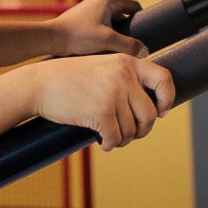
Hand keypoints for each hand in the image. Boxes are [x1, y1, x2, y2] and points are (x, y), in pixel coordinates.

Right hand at [31, 53, 175, 148]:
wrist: (39, 84)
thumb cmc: (69, 79)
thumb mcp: (102, 68)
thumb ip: (125, 79)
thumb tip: (151, 108)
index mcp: (127, 62)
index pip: (164, 79)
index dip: (167, 99)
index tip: (160, 111)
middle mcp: (124, 76)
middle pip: (149, 114)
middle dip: (142, 130)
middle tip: (130, 134)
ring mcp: (113, 94)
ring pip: (132, 129)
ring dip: (123, 139)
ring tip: (111, 138)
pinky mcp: (101, 112)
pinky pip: (115, 137)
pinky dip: (110, 144)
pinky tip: (103, 143)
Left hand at [43, 0, 146, 57]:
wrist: (52, 38)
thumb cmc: (78, 36)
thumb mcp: (107, 41)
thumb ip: (129, 45)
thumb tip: (145, 51)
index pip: (135, 6)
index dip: (142, 21)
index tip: (144, 35)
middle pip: (124, 14)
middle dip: (128, 29)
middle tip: (129, 44)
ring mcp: (91, 7)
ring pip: (112, 20)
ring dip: (115, 33)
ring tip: (114, 47)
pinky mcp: (84, 17)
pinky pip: (102, 24)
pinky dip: (105, 33)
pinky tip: (102, 46)